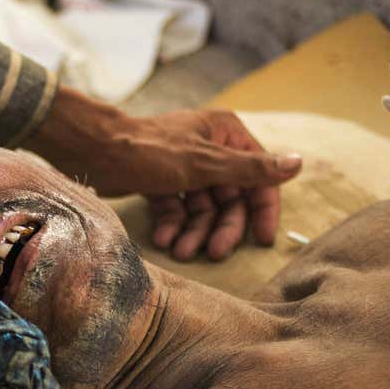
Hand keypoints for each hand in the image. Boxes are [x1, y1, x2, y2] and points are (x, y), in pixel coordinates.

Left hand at [26, 88, 302, 260]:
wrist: (91, 151)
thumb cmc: (150, 150)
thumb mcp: (205, 163)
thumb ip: (251, 169)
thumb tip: (298, 163)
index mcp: (226, 134)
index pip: (258, 177)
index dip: (261, 209)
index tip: (262, 238)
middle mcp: (209, 148)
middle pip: (229, 198)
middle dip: (220, 227)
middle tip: (214, 253)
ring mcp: (184, 167)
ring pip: (201, 208)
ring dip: (194, 231)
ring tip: (179, 250)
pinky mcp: (160, 181)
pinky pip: (176, 208)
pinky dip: (172, 225)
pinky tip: (163, 239)